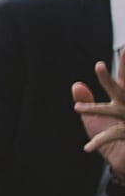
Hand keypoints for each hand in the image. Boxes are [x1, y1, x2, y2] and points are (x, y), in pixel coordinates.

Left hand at [74, 53, 124, 177]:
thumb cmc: (117, 133)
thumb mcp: (97, 118)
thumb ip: (88, 100)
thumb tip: (77, 85)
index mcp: (123, 99)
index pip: (123, 79)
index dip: (124, 63)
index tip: (124, 48)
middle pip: (119, 90)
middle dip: (108, 80)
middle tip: (98, 65)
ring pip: (113, 112)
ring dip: (95, 110)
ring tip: (77, 109)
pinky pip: (112, 137)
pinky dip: (98, 141)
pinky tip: (87, 147)